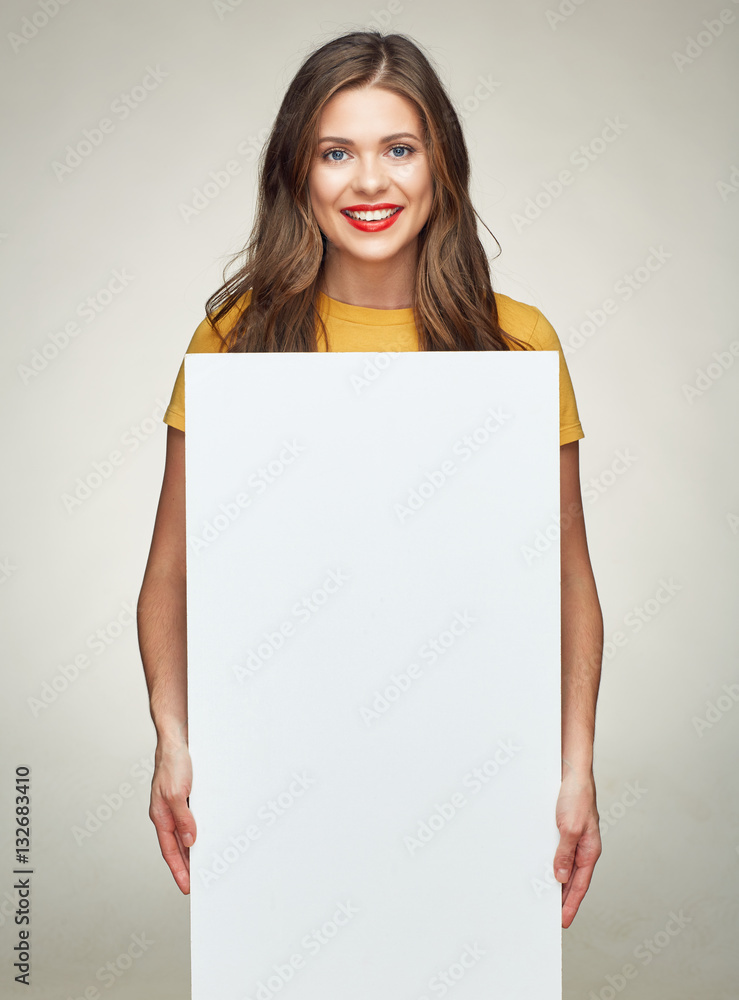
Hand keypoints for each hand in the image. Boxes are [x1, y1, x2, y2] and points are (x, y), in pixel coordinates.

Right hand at [149, 738, 196, 894]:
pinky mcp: (187, 797)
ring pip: (185, 834)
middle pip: (177, 846)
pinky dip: (200, 830)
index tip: (187, 887)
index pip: (169, 851)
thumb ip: (183, 818)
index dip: (178, 870)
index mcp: (161, 816)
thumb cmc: (172, 763)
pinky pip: (193, 819)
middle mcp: (167, 814)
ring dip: (194, 850)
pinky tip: (209, 835)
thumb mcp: (177, 793)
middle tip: (198, 882)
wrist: (177, 739)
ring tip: (205, 865)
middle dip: (186, 866)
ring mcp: (177, 806)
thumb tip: (190, 841)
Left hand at [553, 764, 601, 927]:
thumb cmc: (576, 796)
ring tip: (544, 898)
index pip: (580, 885)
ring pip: (565, 867)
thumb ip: (565, 853)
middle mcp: (583, 847)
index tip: (563, 922)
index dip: (571, 904)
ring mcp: (574, 839)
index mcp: (589, 850)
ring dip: (556, 882)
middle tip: (552, 917)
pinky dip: (551, 863)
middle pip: (573, 880)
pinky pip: (558, 852)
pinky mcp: (564, 830)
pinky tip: (542, 868)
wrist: (572, 771)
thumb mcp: (569, 827)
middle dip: (564, 899)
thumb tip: (560, 877)